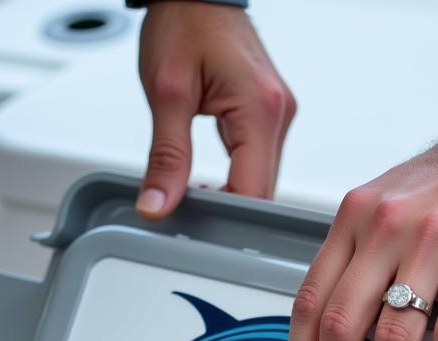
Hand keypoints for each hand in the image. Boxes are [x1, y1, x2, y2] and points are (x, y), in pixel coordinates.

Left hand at [135, 1, 295, 216]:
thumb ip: (166, 157)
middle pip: (262, 192)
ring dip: (230, 193)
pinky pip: (258, 162)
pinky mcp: (270, 115)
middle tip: (187, 212)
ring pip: (261, 181)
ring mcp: (278, 115)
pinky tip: (209, 179)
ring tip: (193, 192)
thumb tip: (158, 204)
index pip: (252, 191)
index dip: (224, 216)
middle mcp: (278, 114)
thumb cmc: (185, 20)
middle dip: (226, 208)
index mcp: (259, 109)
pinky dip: (234, 177)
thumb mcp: (166, 93)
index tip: (194, 224)